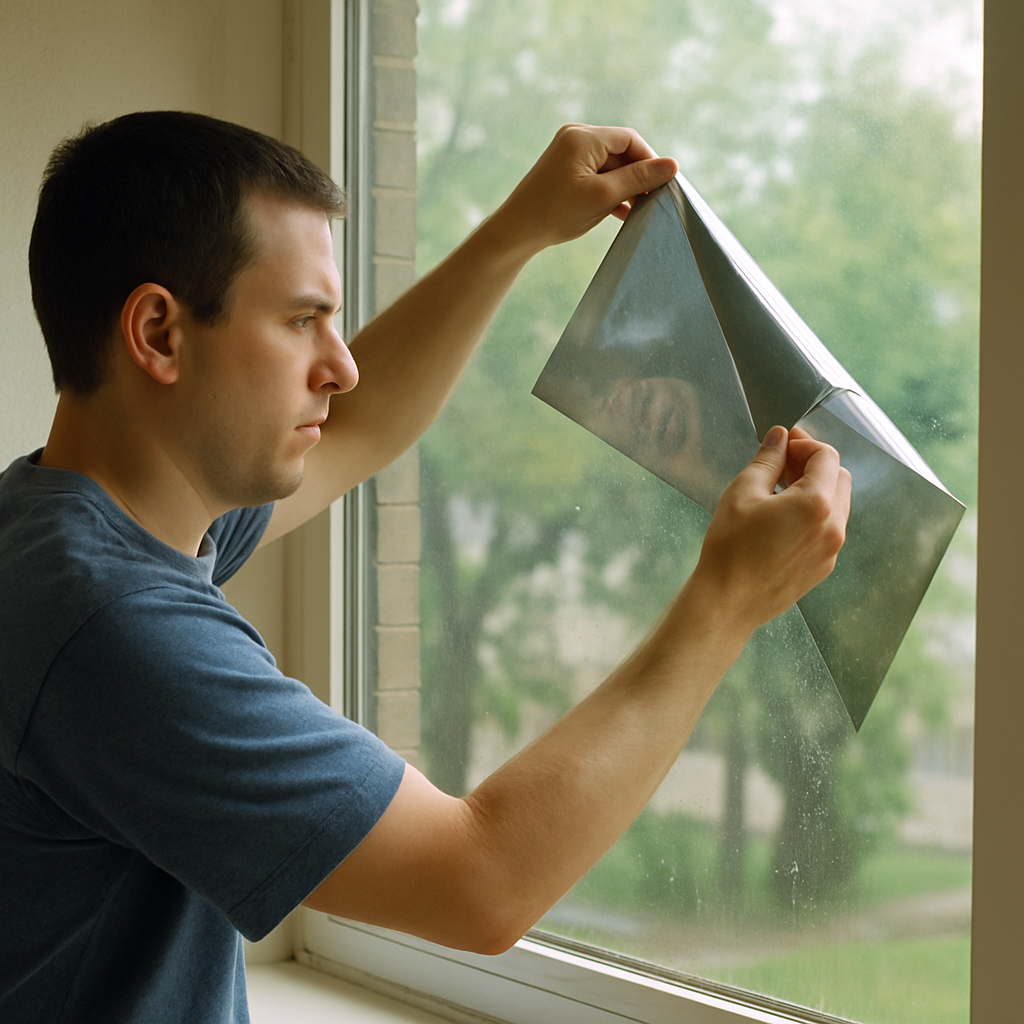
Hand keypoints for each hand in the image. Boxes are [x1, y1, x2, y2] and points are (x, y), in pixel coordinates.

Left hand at [488, 124, 678, 257]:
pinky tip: (623, 212)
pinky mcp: (566, 171)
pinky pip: (597, 175)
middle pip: (621, 151)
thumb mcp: (604, 197)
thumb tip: (672, 165)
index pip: (630, 140)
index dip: (650, 161)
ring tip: (639, 210)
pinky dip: (611, 190)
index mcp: (583, 138)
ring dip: (625, 186)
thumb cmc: (556, 214)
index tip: (663, 186)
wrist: (516, 232)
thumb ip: (638, 179)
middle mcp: (575, 138)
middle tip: (653, 202)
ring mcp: (569, 154)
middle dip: (637, 175)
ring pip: (611, 165)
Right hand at [692, 425, 851, 636]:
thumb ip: (768, 460)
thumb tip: (780, 437)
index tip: (784, 443)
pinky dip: (814, 514)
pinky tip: (782, 518)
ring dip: (816, 489)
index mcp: (817, 503)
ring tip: (780, 491)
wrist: (728, 602)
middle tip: (782, 463)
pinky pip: (828, 529)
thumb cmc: (731, 548)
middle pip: (839, 477)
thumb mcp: (743, 492)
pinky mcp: (823, 566)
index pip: (826, 456)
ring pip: (837, 504)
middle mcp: (833, 527)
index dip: (804, 443)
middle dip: (814, 464)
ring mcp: (831, 550)